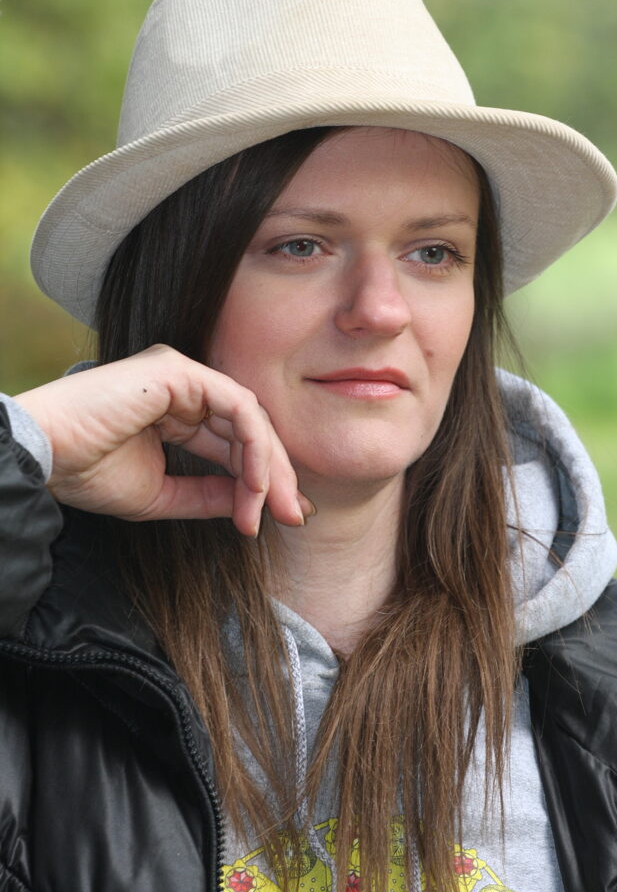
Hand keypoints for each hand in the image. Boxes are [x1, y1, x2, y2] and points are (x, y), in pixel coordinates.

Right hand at [14, 345, 311, 535]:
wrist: (45, 456)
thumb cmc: (87, 471)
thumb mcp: (163, 494)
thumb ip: (208, 495)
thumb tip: (251, 504)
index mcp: (176, 410)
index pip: (234, 442)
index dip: (260, 480)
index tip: (278, 520)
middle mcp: (185, 387)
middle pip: (250, 430)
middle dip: (276, 476)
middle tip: (296, 517)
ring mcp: (185, 375)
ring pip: (251, 419)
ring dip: (268, 468)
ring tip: (272, 510)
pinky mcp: (182, 372)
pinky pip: (239, 408)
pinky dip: (254, 448)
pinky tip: (255, 484)